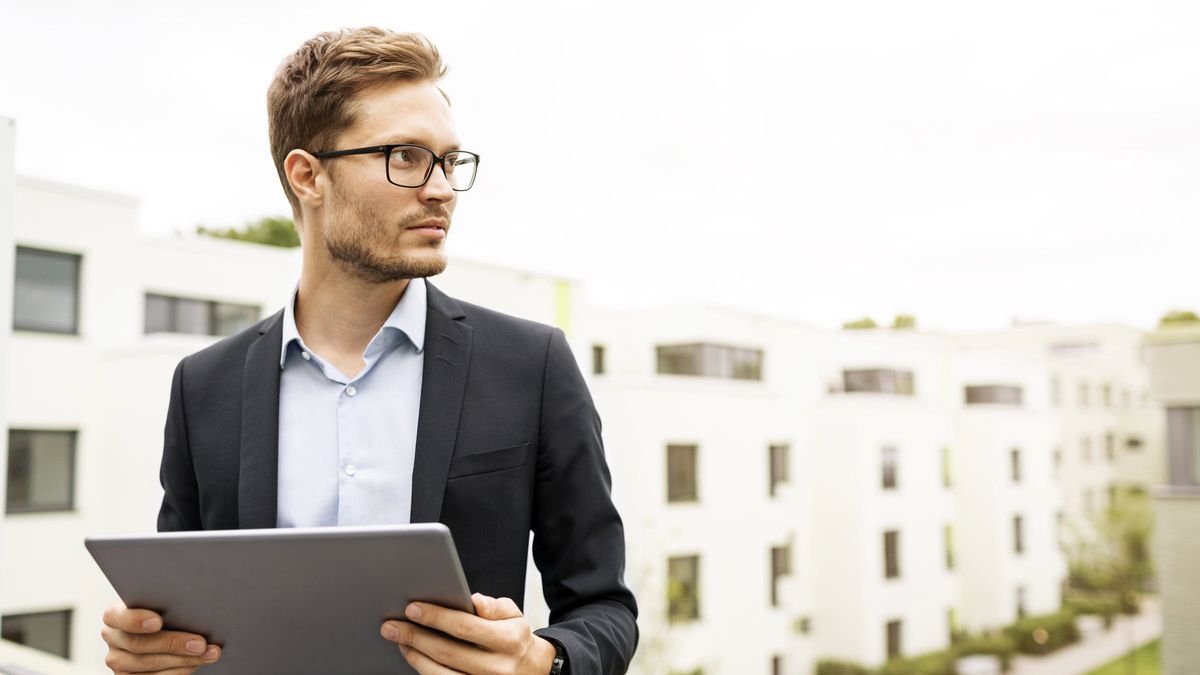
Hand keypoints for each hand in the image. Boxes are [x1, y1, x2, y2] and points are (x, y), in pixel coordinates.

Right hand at [100, 603, 220, 673]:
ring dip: (183, 660)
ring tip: (209, 653)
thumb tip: (193, 601)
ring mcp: (118, 661)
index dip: (136, 620)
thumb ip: (168, 601)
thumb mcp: (163, 601)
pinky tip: (196, 664)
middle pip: (138, 645)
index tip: (158, 621)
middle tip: (200, 643)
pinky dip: (178, 671)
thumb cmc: (167, 609)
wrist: (165, 629)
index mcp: (115, 615)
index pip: (118, 617)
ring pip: (148, 665)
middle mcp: (113, 638)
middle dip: (173, 644)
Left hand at [380, 593, 556, 674]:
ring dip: (415, 656)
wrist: (532, 670)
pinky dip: (424, 671)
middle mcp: (498, 668)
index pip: (465, 627)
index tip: (412, 608)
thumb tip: (474, 601)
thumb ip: (494, 606)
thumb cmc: (514, 638)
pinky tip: (414, 657)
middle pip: (447, 651)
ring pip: (440, 674)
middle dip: (415, 636)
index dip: (436, 617)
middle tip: (391, 625)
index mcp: (509, 641)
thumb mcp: (513, 616)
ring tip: (400, 640)